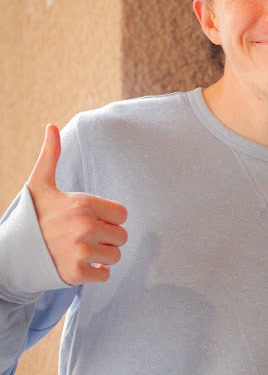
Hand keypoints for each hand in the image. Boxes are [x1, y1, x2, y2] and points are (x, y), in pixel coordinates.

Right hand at [27, 124, 127, 285]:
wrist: (12, 254)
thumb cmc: (33, 216)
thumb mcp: (40, 184)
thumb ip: (51, 156)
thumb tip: (51, 126)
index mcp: (84, 203)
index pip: (123, 215)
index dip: (109, 218)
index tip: (92, 219)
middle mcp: (85, 227)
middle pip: (122, 236)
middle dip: (107, 237)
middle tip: (85, 236)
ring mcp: (81, 251)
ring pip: (115, 256)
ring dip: (102, 256)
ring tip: (81, 250)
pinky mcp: (77, 274)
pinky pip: (105, 275)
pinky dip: (95, 273)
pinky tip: (78, 264)